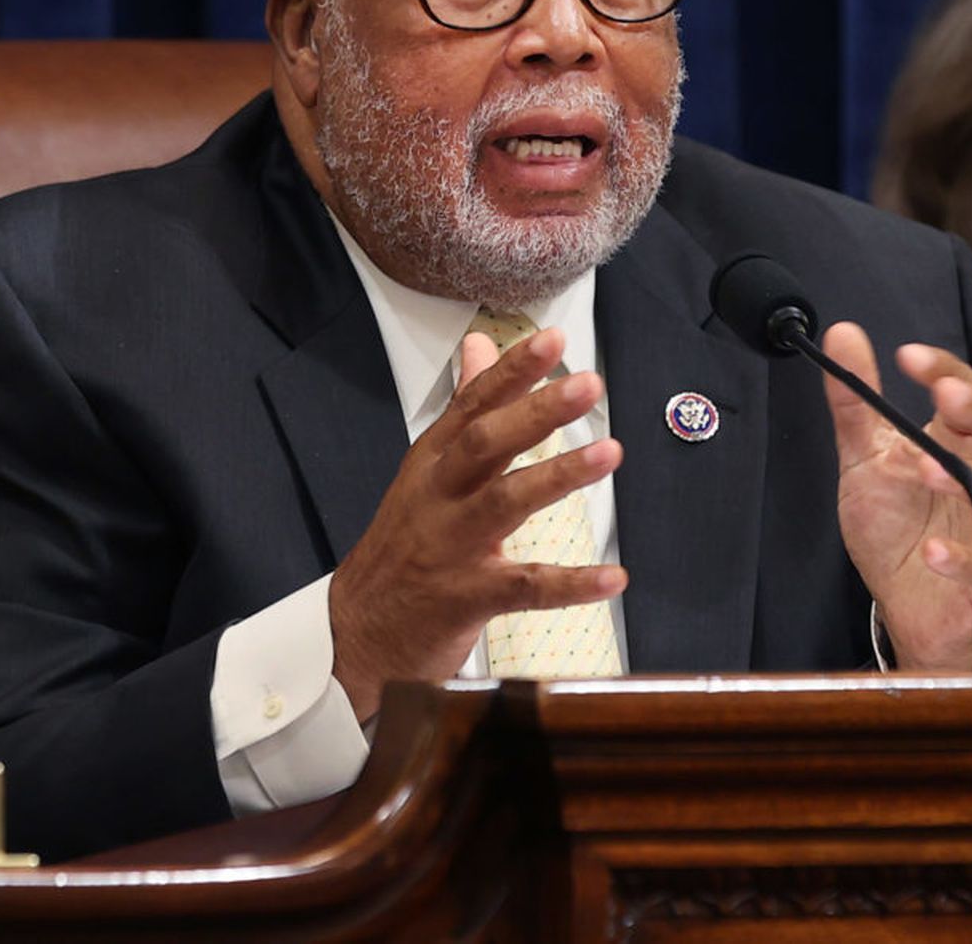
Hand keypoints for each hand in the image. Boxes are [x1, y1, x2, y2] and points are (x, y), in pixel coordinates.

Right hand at [326, 327, 625, 718]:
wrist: (356, 634)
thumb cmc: (406, 545)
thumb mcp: (427, 471)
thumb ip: (465, 409)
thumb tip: (481, 343)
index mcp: (432, 463)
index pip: (473, 405)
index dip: (512, 371)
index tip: (553, 339)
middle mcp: (437, 497)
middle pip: (484, 444)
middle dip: (536, 411)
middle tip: (588, 384)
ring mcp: (449, 548)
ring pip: (504, 504)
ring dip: (558, 475)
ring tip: (610, 452)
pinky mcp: (464, 599)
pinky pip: (525, 588)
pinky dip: (571, 584)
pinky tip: (614, 577)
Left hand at [822, 322, 971, 670]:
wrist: (902, 604)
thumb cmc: (895, 526)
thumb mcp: (865, 458)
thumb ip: (855, 401)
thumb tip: (841, 333)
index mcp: (961, 442)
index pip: (969, 392)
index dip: (947, 370)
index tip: (907, 357)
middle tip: (946, 396)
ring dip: (968, 478)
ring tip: (925, 470)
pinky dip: (963, 557)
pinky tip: (933, 550)